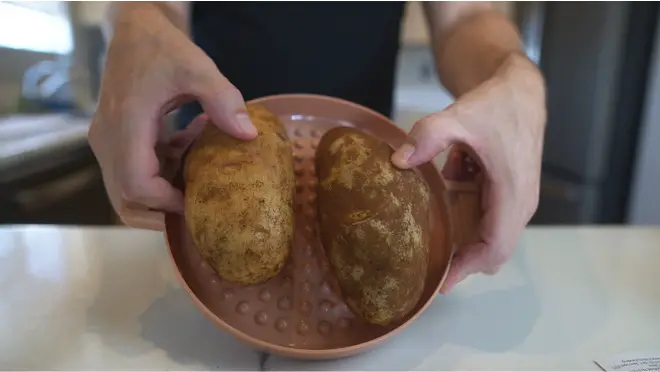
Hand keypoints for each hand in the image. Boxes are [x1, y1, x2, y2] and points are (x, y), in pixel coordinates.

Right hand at [88, 5, 256, 230]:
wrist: (134, 30)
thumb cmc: (162, 47)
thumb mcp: (198, 67)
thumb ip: (223, 100)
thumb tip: (249, 136)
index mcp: (125, 125)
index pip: (137, 185)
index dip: (167, 203)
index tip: (199, 202)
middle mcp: (108, 140)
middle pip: (126, 200)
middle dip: (162, 212)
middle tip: (199, 207)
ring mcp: (109, 141)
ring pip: (127, 191)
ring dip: (164, 191)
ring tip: (199, 169)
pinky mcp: (116, 140)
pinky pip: (135, 171)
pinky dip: (163, 171)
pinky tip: (191, 146)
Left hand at [392, 54, 545, 292]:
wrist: (519, 90)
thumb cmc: (496, 105)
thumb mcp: (460, 116)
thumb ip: (429, 136)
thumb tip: (398, 160)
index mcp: (511, 193)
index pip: (494, 247)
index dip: (468, 269)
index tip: (441, 282)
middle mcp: (518, 202)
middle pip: (491, 248)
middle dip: (460, 256)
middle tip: (424, 258)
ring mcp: (516, 198)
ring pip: (486, 231)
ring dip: (458, 225)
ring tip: (431, 212)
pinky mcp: (508, 191)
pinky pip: (483, 212)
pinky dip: (462, 204)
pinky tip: (452, 176)